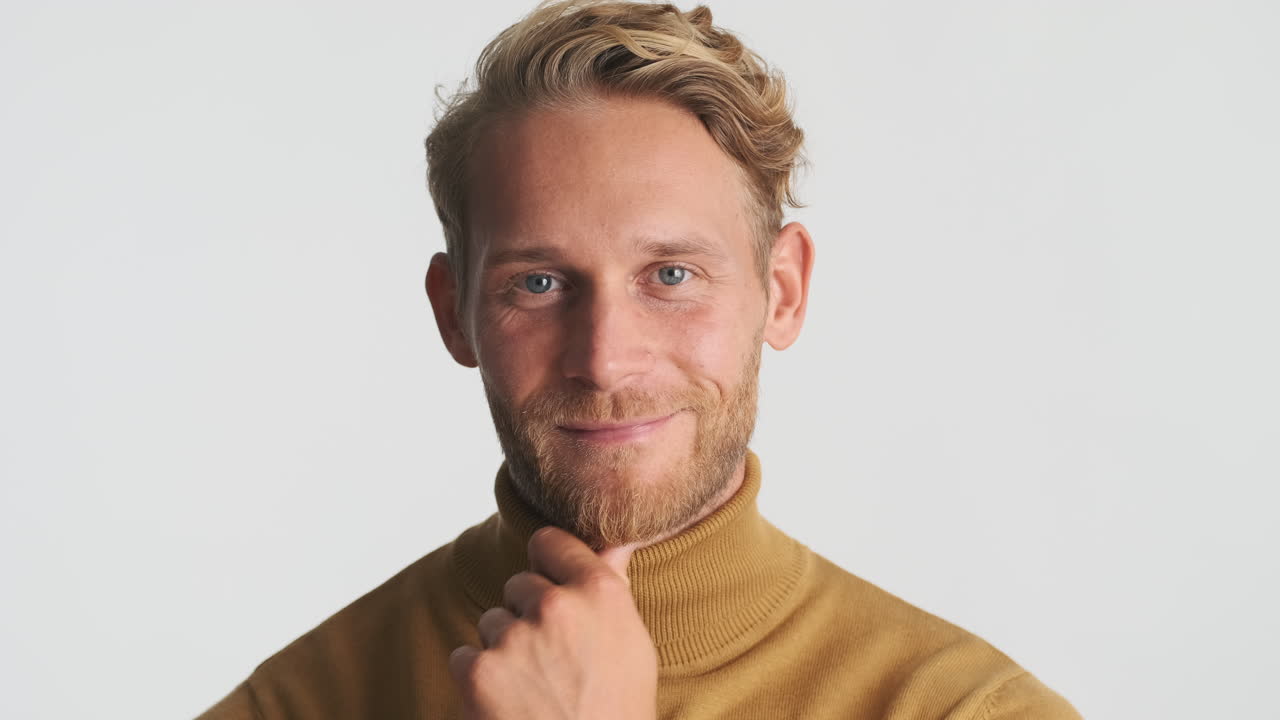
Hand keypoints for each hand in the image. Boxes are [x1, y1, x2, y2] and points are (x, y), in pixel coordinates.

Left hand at [448, 526, 657, 719]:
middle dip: (527, 616)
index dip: (548, 566)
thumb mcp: (631, 643)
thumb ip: (613, 584)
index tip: (553, 589)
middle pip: (518, 584)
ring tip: (534, 688)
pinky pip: (465, 654)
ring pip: (491, 622)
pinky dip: (479, 679)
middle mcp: (556, 606)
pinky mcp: (478, 671)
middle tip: (552, 661)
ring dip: (504, 649)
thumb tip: (616, 541)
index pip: (549, 542)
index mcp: (599, 592)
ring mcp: (513, 637)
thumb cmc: (617, 710)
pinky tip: (510, 704)